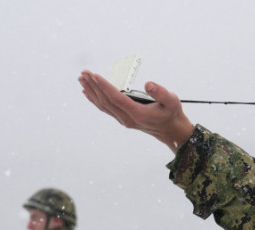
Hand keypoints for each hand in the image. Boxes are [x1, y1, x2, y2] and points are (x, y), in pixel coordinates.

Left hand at [78, 71, 195, 152]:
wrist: (170, 130)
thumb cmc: (171, 113)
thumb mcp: (172, 101)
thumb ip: (161, 92)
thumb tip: (148, 84)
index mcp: (137, 113)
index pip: (116, 98)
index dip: (104, 86)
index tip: (95, 75)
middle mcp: (127, 118)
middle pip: (106, 101)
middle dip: (94, 86)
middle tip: (84, 73)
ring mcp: (123, 120)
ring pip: (103, 105)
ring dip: (92, 91)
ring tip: (82, 79)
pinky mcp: (122, 119)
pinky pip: (105, 109)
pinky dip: (95, 100)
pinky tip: (87, 92)